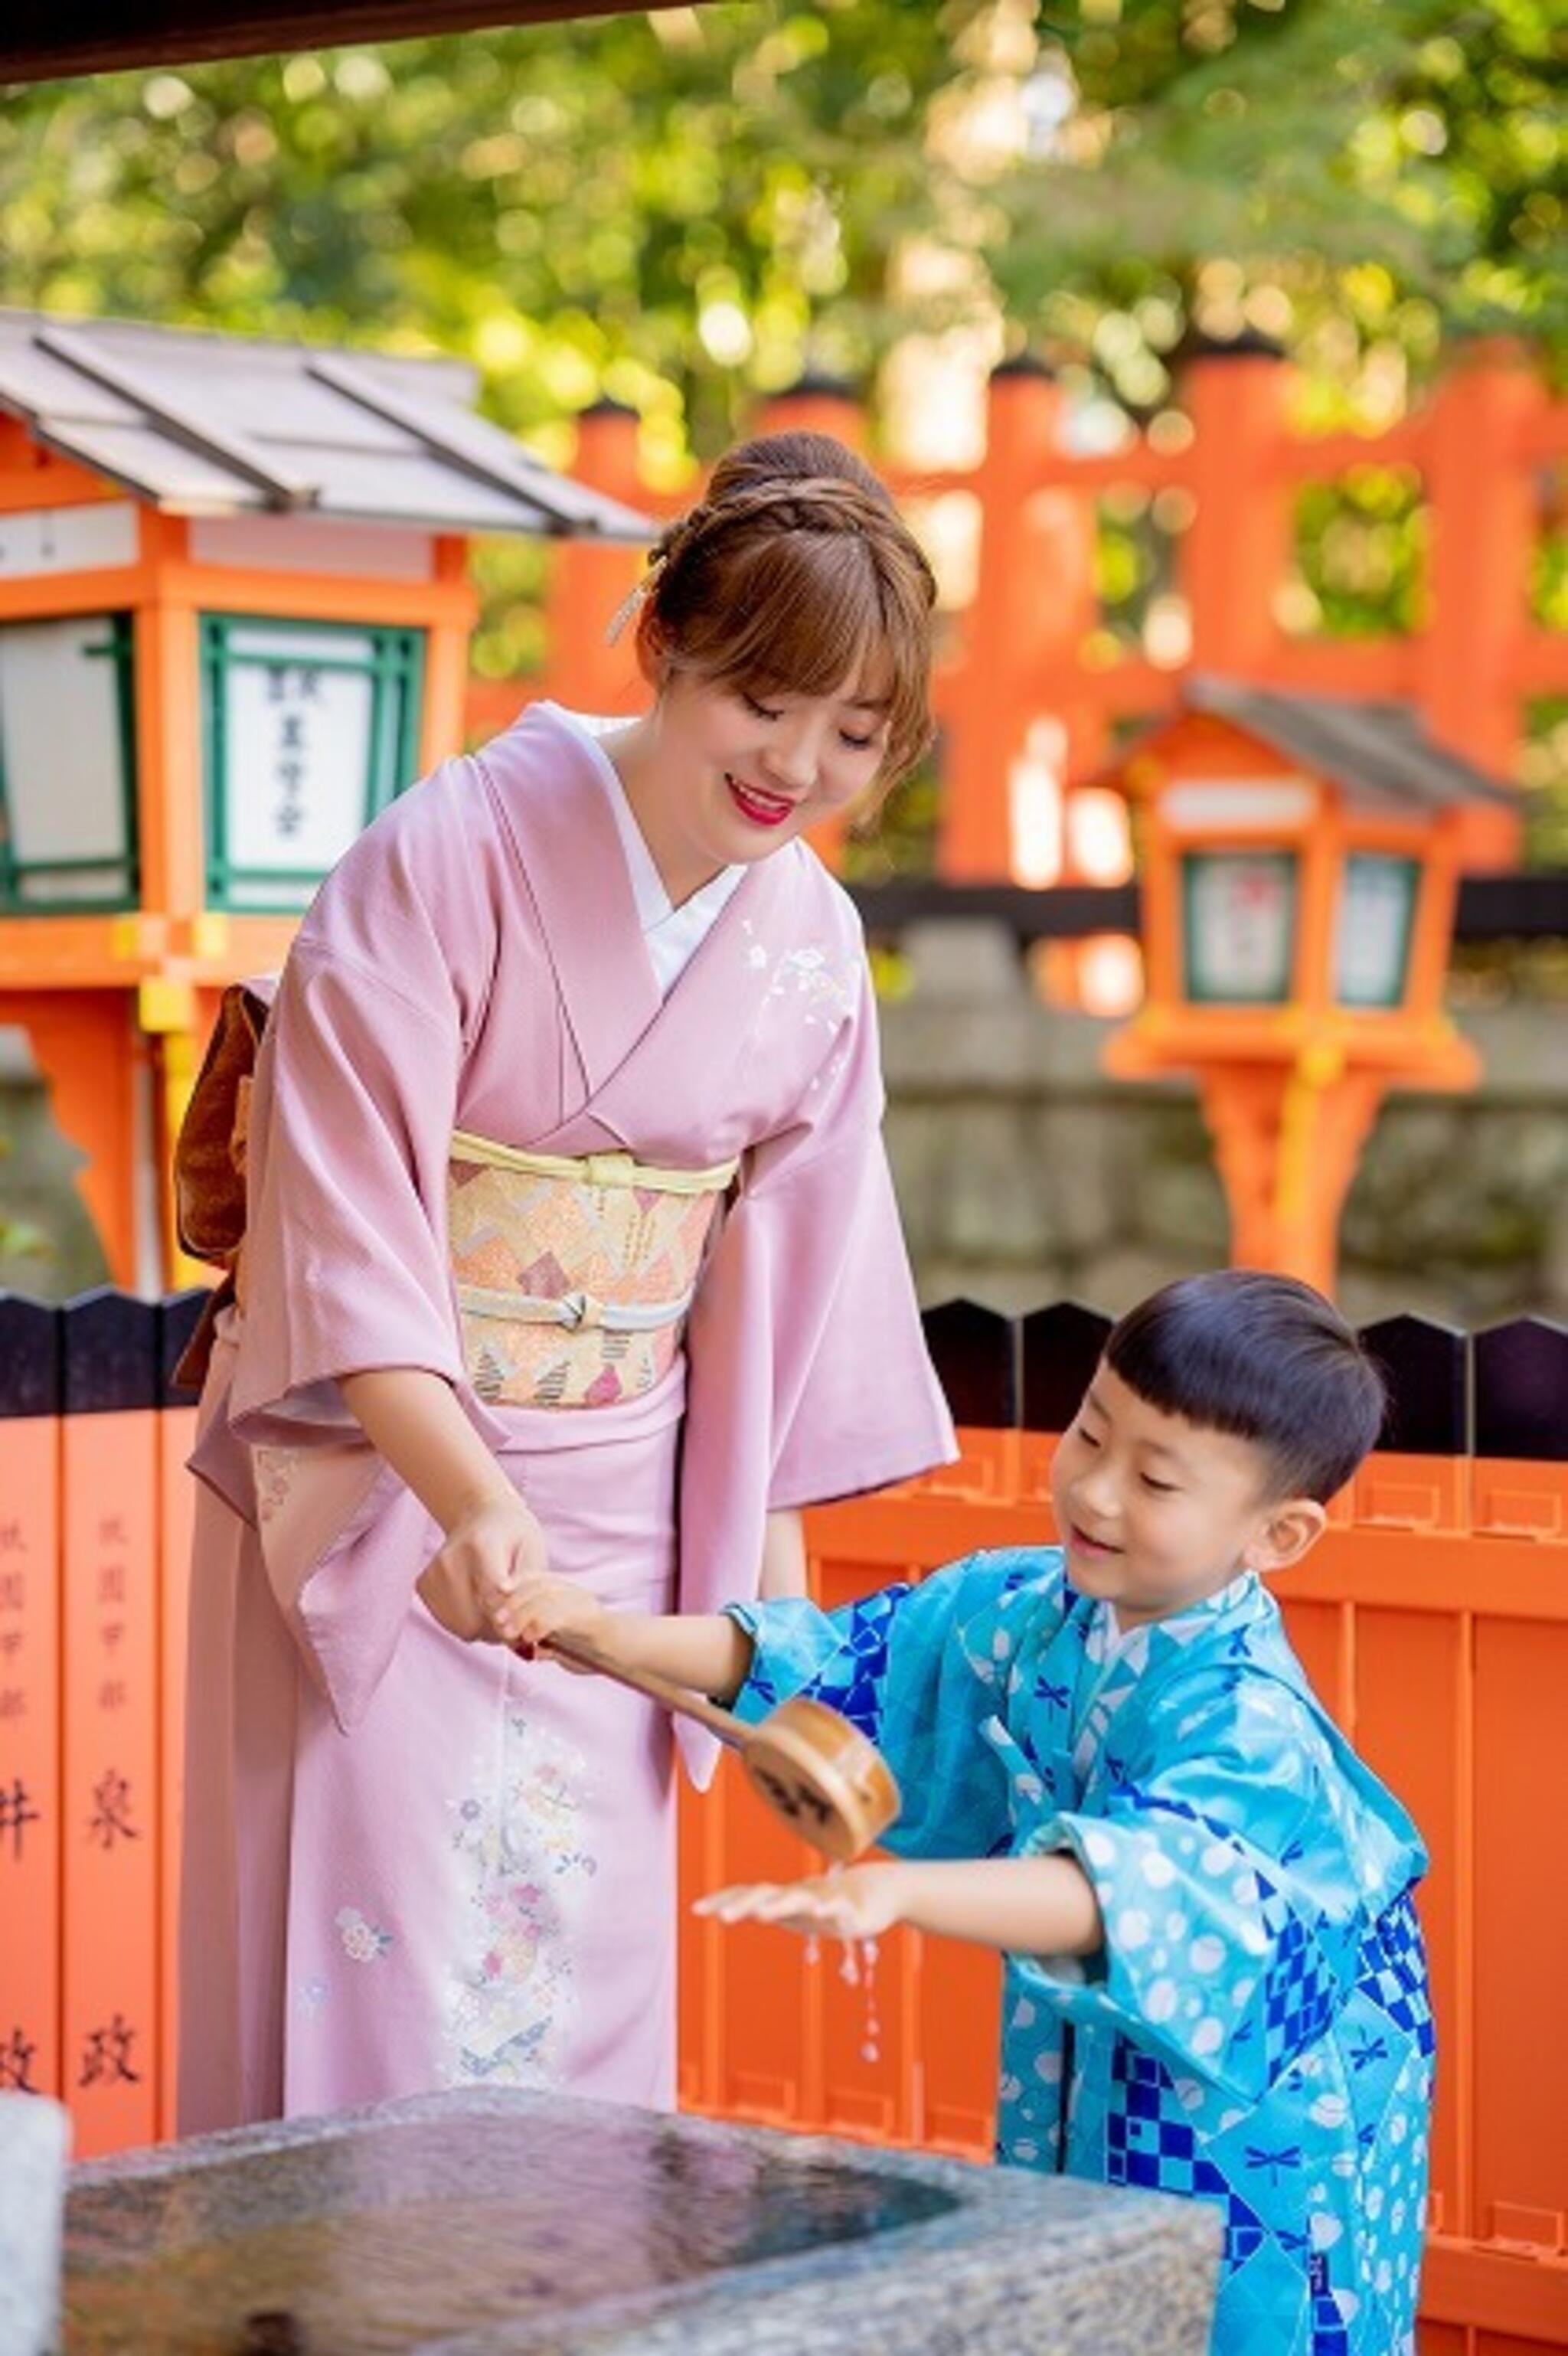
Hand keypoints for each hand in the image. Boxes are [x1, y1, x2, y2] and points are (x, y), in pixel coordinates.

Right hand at [416, 1491, 548, 1643]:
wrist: (482, 1516)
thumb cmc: (514, 1537)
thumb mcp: (533, 1552)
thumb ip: (528, 1590)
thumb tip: (518, 1632)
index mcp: (480, 1546)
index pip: (491, 1595)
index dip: (509, 1619)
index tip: (522, 1629)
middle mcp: (449, 1560)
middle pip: (473, 1620)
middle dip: (497, 1627)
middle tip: (514, 1616)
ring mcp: (432, 1574)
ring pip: (461, 1628)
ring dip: (484, 1628)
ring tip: (497, 1605)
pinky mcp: (423, 1586)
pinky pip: (449, 1624)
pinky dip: (467, 1622)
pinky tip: (478, 1602)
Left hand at [488, 1570, 612, 1667]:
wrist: (625, 1656)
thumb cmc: (597, 1654)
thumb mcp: (567, 1649)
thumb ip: (550, 1646)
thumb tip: (534, 1652)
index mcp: (570, 1596)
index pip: (541, 1579)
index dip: (519, 1583)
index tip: (500, 1592)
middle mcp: (576, 1595)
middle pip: (540, 1586)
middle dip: (515, 1601)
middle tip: (498, 1619)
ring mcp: (582, 1604)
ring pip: (546, 1599)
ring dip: (522, 1614)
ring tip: (508, 1631)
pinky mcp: (586, 1618)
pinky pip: (558, 1616)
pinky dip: (539, 1625)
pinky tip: (530, 1638)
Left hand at [693, 1863, 905, 1941]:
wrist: (880, 1891)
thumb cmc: (831, 1901)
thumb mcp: (796, 1911)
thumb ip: (768, 1909)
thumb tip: (735, 1909)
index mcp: (783, 1898)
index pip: (748, 1894)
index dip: (724, 1899)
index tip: (696, 1909)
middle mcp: (799, 1895)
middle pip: (767, 1894)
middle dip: (744, 1903)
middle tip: (720, 1916)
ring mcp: (824, 1899)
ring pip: (799, 1899)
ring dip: (779, 1905)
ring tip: (759, 1914)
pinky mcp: (851, 1909)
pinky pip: (838, 1907)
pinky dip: (828, 1908)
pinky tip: (820, 1912)